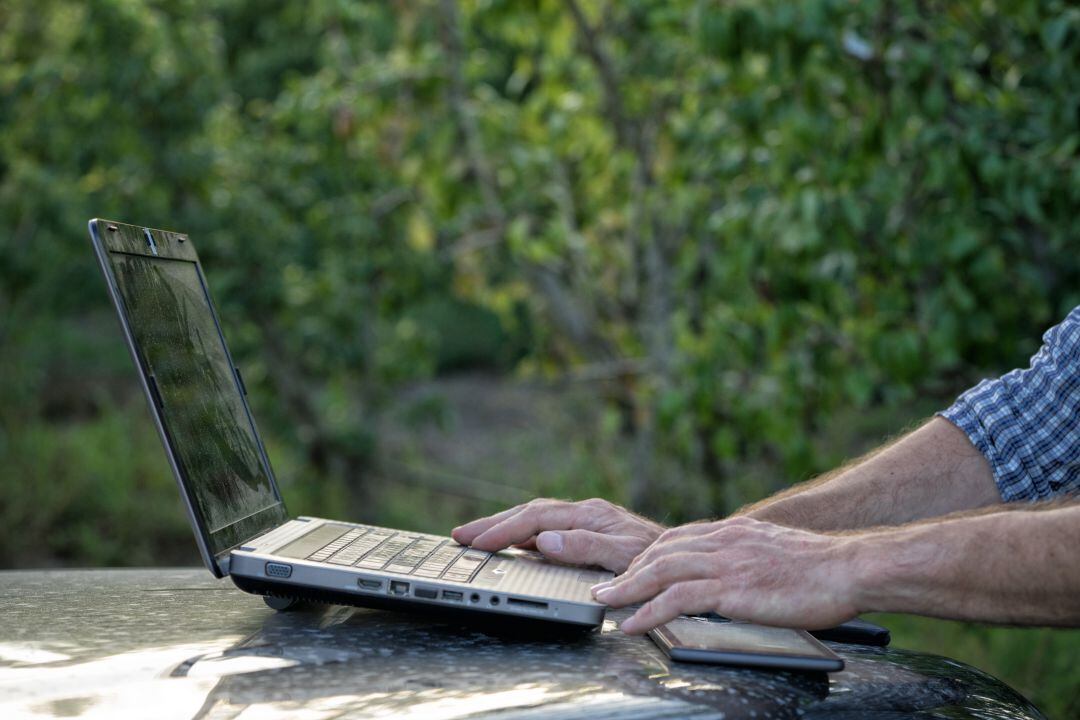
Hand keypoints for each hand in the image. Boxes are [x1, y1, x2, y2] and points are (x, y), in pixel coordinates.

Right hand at [451, 498, 664, 572]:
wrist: (686, 560)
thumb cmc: (660, 560)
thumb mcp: (624, 556)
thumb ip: (585, 546)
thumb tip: (545, 540)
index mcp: (589, 515)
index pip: (535, 520)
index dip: (503, 531)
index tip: (476, 542)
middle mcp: (585, 513)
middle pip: (529, 513)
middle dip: (492, 524)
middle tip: (458, 535)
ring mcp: (586, 522)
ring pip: (535, 519)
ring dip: (503, 527)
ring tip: (475, 537)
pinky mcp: (588, 533)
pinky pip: (546, 529)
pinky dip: (522, 535)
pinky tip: (512, 546)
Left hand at [592, 516, 860, 633]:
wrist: (849, 568)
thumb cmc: (822, 567)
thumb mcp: (775, 550)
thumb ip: (748, 555)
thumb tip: (737, 570)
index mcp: (733, 531)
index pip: (677, 537)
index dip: (648, 554)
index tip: (630, 568)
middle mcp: (723, 540)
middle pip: (660, 550)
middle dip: (627, 568)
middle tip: (604, 584)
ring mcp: (725, 562)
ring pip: (660, 570)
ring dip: (626, 588)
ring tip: (605, 602)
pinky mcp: (732, 588)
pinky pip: (678, 599)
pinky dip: (649, 612)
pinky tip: (633, 625)